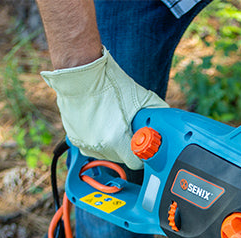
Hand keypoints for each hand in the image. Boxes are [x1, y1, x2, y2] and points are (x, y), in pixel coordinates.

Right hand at [41, 47, 167, 169]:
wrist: (79, 71)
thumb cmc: (109, 82)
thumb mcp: (140, 96)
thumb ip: (156, 111)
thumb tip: (165, 119)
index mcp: (116, 139)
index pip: (134, 163)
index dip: (140, 155)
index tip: (141, 148)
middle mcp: (99, 145)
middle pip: (120, 158)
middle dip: (126, 147)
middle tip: (128, 131)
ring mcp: (85, 143)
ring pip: (105, 154)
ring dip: (111, 145)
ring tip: (112, 124)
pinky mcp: (74, 138)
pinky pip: (91, 147)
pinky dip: (97, 140)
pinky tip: (100, 124)